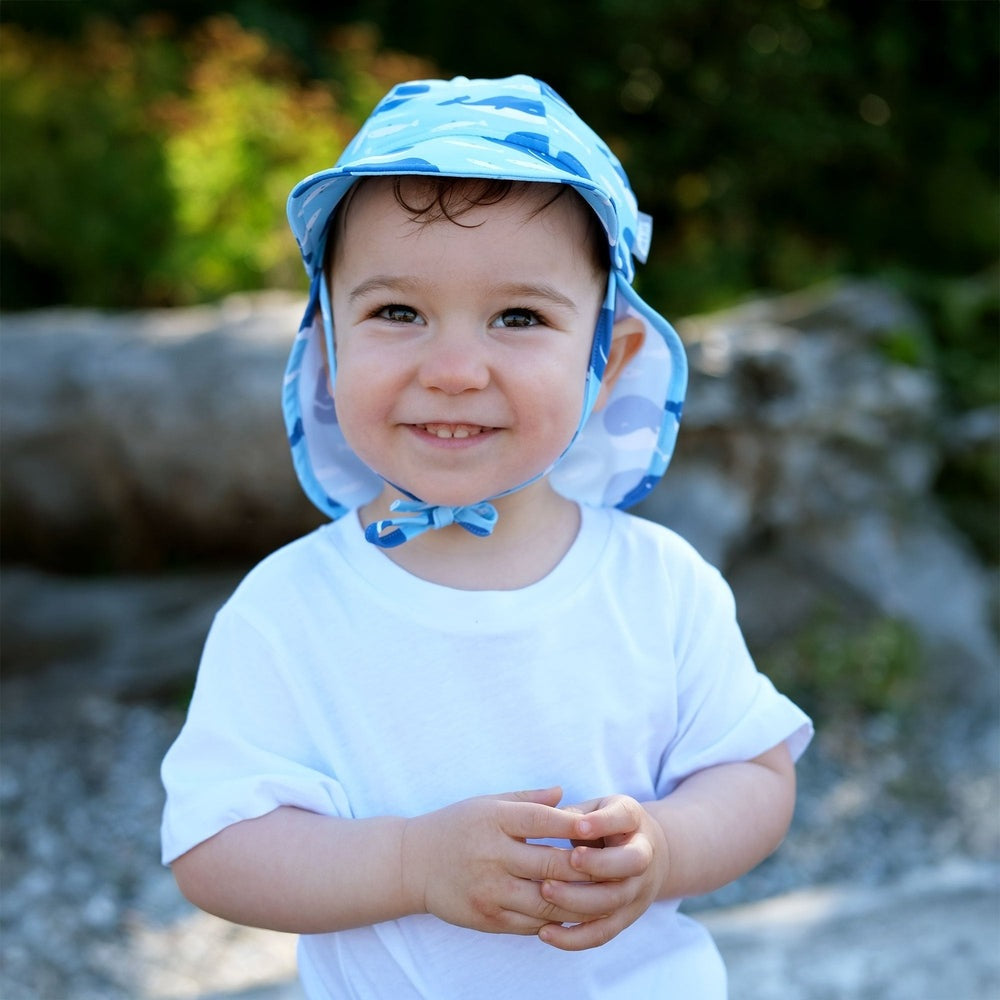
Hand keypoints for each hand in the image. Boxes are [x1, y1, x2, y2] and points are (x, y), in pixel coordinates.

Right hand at [401, 787, 597, 935]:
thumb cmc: (455, 826)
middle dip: (588, 868)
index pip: (541, 822)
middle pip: (551, 865)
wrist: (412, 864)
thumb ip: (527, 800)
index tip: (598, 827)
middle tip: (616, 866)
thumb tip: (564, 794)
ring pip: (547, 901)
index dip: (572, 826)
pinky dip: (557, 919)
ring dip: (580, 900)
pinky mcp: (487, 918)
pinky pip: (531, 924)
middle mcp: (492, 856)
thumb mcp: (487, 803)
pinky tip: (576, 913)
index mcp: (494, 821)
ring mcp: (490, 890)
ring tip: (605, 894)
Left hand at [537, 794, 668, 951]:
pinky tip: (545, 932)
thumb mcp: (596, 807)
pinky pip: (601, 933)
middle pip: (630, 863)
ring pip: (613, 901)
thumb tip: (544, 820)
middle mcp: (643, 856)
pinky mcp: (624, 918)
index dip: (603, 823)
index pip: (624, 817)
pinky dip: (574, 938)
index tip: (579, 825)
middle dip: (598, 864)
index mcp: (633, 820)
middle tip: (567, 859)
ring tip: (545, 889)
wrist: (647, 854)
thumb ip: (575, 814)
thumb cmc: (607, 824)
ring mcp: (636, 891)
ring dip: (578, 899)